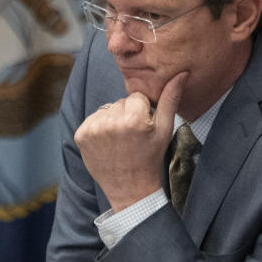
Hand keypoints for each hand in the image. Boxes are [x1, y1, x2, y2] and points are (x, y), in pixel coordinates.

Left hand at [74, 72, 187, 211]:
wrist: (130, 188)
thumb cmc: (150, 158)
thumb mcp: (164, 129)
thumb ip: (170, 99)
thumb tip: (180, 73)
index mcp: (133, 119)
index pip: (136, 97)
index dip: (142, 111)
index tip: (142, 129)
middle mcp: (111, 122)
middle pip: (120, 102)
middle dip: (126, 114)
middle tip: (131, 137)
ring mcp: (93, 130)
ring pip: (106, 109)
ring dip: (112, 120)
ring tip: (120, 140)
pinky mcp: (81, 136)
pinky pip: (92, 119)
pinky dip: (99, 128)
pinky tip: (108, 143)